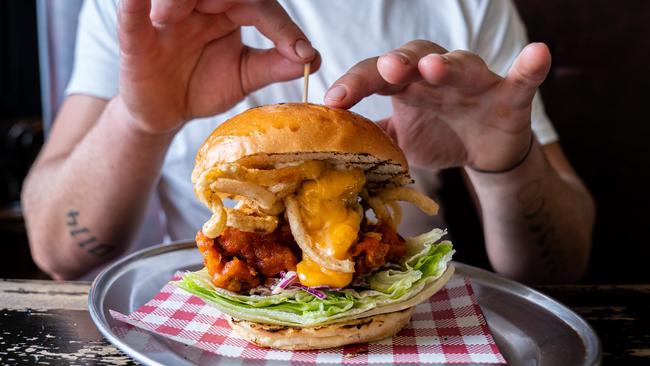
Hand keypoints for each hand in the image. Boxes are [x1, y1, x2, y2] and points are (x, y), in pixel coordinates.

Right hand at [118, 0, 318, 134]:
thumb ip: (274, 65)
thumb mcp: (244, 76)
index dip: (283, 27)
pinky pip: (132, 16)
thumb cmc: (204, 86)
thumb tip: (314, 58)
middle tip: (254, 17)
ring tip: (188, 17)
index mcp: (227, 12)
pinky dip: (135, 6)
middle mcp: (198, 8)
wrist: (166, 113)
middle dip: (239, 1)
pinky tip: (145, 4)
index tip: (303, 53)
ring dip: (184, 1)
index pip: (258, 6)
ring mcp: (166, 19)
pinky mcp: (136, 38)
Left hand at [324, 40, 550, 171]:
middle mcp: (437, 75)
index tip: (334, 100)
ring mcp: (474, 81)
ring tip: (434, 67)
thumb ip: (372, 136)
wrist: (484, 151)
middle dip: (400, 63)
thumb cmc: (438, 136)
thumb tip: (333, 142)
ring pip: (462, 64)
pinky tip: (538, 53)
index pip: (376, 77)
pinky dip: (530, 66)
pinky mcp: (509, 94)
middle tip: (386, 71)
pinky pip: (521, 78)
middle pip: (415, 59)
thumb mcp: (400, 140)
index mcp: (408, 85)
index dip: (355, 84)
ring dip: (449, 64)